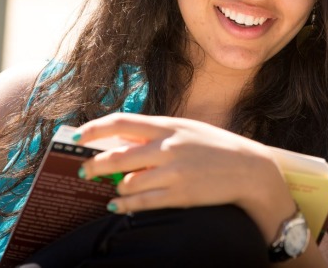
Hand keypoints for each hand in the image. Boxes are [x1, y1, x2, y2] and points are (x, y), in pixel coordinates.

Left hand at [74, 113, 295, 240]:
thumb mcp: (187, 129)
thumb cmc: (215, 146)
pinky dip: (125, 205)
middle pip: (117, 157)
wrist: (249, 169)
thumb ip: (157, 133)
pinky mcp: (180, 195)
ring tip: (115, 188)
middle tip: (82, 170)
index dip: (95, 129)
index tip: (78, 136)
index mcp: (168, 126)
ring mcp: (173, 173)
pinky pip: (142, 203)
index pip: (121, 122)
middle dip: (93, 165)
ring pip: (126, 183)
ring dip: (116, 188)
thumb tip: (121, 140)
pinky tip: (118, 205)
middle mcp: (168, 148)